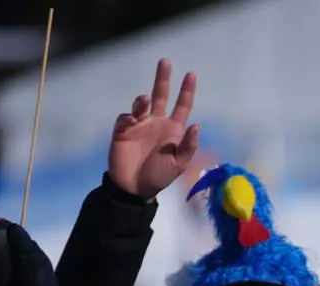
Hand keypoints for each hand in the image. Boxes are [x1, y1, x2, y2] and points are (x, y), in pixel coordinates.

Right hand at [108, 59, 198, 200]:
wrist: (134, 189)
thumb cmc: (159, 176)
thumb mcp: (179, 165)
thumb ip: (188, 146)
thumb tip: (196, 125)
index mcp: (173, 130)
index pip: (182, 106)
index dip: (186, 91)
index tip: (191, 74)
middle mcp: (157, 123)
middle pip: (160, 95)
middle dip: (162, 78)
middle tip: (164, 61)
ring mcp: (139, 126)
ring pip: (141, 104)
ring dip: (142, 101)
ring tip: (143, 101)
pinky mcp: (123, 131)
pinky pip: (125, 118)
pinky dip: (128, 116)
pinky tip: (131, 121)